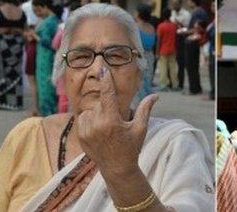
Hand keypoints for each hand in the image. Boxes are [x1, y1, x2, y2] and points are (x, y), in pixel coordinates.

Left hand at [75, 66, 157, 180]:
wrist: (117, 168)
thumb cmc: (131, 147)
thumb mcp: (140, 129)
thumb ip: (145, 109)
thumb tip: (156, 95)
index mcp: (112, 121)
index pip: (107, 94)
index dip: (106, 80)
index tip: (103, 69)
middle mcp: (97, 125)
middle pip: (100, 103)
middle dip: (107, 107)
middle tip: (114, 121)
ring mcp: (87, 131)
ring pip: (90, 110)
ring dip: (97, 114)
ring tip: (106, 129)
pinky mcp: (80, 135)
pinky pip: (83, 118)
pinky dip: (89, 120)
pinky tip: (98, 131)